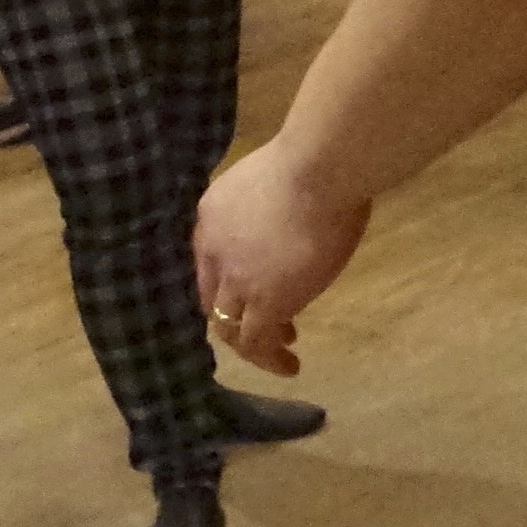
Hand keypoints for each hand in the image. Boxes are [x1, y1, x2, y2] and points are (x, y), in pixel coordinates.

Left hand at [194, 141, 369, 378]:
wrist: (320, 170)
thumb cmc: (314, 161)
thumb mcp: (274, 179)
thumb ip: (272, 205)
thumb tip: (295, 218)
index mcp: (212, 215)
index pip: (206, 262)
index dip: (227, 283)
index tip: (253, 291)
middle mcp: (213, 251)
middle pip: (211, 298)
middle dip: (235, 317)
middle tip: (267, 327)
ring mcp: (237, 279)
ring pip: (228, 326)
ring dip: (251, 346)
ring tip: (281, 356)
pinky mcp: (266, 301)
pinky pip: (258, 342)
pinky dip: (270, 358)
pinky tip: (290, 365)